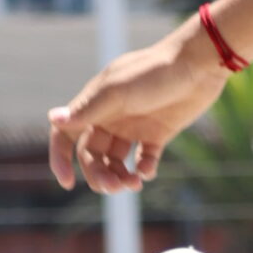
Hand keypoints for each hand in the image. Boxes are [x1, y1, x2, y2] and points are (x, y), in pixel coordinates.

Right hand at [49, 21, 227, 193]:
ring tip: (133, 185)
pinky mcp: (157, 134)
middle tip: (114, 187)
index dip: (61, 158)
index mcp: (94, 104)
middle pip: (92, 155)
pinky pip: (144, 160)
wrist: (198, 64)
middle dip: (98, 174)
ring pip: (116, 162)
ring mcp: (134, 127)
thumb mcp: (117, 92)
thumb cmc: (154, 72)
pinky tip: (148, 172)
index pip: (66, 134)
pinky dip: (144, 170)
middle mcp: (110, 117)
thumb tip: (54, 119)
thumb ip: (87, 109)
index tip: (66, 183)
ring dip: (120, 177)